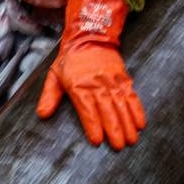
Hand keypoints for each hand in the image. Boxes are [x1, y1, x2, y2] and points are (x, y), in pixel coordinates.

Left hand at [36, 0, 144, 148]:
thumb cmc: (70, 60)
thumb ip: (49, 96)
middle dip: (113, 129)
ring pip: (121, 105)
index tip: (97, 140)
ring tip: (131, 140)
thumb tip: (42, 114)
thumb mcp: (54, 76)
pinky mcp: (123, 78)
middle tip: (118, 146)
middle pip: (106, 109)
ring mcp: (111, 81)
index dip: (92, 124)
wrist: (89, 37)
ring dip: (127, 123)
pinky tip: (140, 123)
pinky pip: (131, 95)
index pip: (86, 108)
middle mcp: (97, 84)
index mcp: (78, 85)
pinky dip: (137, 109)